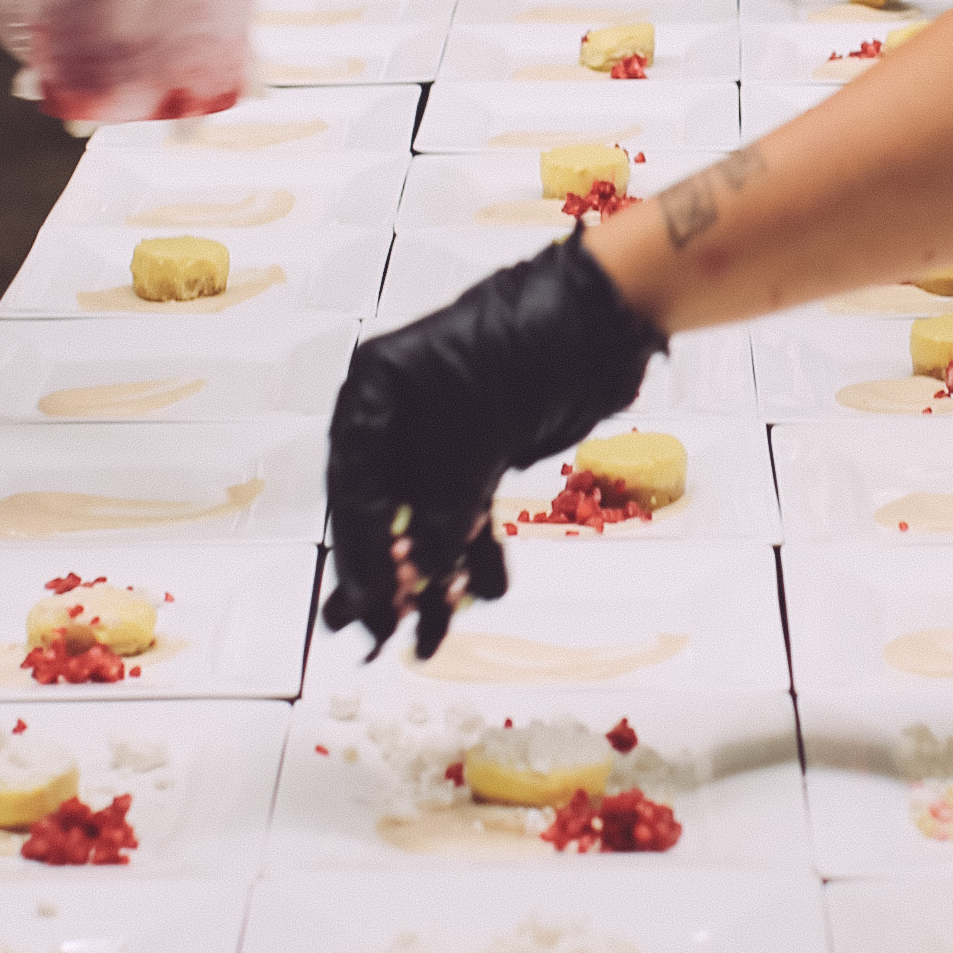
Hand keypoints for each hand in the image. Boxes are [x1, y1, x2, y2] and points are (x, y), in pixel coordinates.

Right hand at [322, 235, 662, 657]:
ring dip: (433, 574)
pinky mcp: (481, 450)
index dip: (360, 554)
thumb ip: (444, 506)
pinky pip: (464, 509)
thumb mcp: (476, 434)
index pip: (354, 488)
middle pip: (382, 510)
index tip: (369, 606)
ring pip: (424, 518)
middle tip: (382, 634)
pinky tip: (483, 588)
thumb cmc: (528, 343)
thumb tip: (421, 573)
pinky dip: (473, 549)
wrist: (599, 317)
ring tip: (432, 633)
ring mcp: (440, 434)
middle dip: (389, 574)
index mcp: (375, 390)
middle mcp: (398, 413)